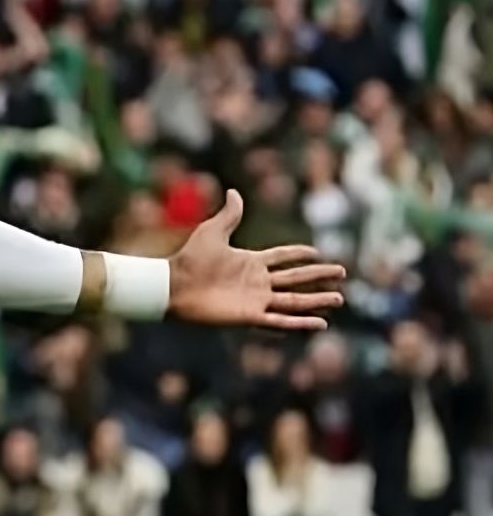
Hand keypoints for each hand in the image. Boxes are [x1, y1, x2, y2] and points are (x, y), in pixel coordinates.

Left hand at [166, 191, 344, 330]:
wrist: (173, 285)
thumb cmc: (189, 259)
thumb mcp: (212, 231)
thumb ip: (229, 214)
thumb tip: (234, 192)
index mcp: (251, 262)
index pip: (283, 258)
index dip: (299, 255)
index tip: (318, 253)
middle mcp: (257, 282)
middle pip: (296, 279)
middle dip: (319, 276)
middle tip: (342, 273)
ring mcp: (255, 300)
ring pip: (294, 300)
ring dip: (317, 300)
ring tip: (339, 299)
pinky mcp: (250, 315)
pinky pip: (280, 320)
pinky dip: (300, 322)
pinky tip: (320, 323)